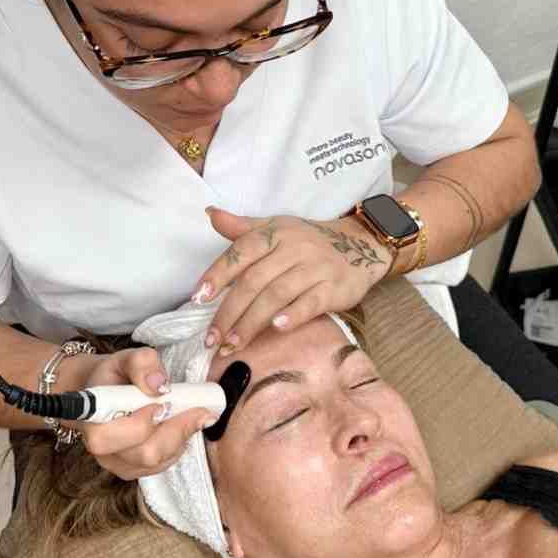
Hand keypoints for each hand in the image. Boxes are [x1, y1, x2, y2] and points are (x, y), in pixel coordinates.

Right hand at [73, 348, 217, 479]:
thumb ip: (142, 363)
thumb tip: (158, 384)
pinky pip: (163, 464)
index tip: (165, 403)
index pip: (112, 436)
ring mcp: (118, 463)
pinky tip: (179, 426)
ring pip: (158, 461)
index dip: (143, 423)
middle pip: (145, 453)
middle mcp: (102, 448)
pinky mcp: (134, 470)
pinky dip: (178, 445)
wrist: (107, 392)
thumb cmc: (115, 376)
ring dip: (180, 437)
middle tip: (196, 409)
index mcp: (92, 419)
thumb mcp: (126, 358)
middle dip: (175, 430)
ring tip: (189, 414)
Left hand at [194, 209, 395, 355]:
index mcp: (275, 234)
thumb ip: (242, 228)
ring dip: (252, 322)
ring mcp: (315, 268)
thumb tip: (210, 214)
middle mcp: (294, 248)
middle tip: (212, 338)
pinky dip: (292, 315)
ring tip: (233, 343)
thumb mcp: (277, 229)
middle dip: (230, 311)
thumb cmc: (308, 241)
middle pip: (254, 281)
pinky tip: (276, 328)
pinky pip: (310, 303)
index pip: (241, 252)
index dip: (218, 275)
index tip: (197, 298)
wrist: (360, 246)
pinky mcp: (334, 288)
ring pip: (277, 295)